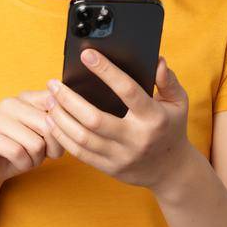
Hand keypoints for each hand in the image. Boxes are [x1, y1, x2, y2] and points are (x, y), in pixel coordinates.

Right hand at [0, 90, 63, 194]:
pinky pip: (18, 153)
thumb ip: (56, 123)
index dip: (63, 128)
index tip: (55, 140)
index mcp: (25, 97)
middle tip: (42, 154)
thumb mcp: (43, 135)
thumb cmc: (21, 150)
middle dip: (52, 148)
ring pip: (35, 143)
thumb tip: (70, 118)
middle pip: (48, 125)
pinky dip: (23, 164)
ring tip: (27, 158)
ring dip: (36, 159)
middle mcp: (9, 103)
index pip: (55, 103)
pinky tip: (16, 162)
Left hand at [46, 49, 192, 189]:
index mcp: (153, 118)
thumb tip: (158, 61)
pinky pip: (80, 153)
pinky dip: (62, 136)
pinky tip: (53, 122)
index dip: (106, 71)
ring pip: (82, 138)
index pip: (127, 90)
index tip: (87, 55)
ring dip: (60, 118)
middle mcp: (136, 138)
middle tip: (53, 84)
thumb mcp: (178, 102)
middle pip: (94, 119)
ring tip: (49, 101)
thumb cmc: (171, 128)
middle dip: (68, 100)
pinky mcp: (110, 168)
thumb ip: (168, 80)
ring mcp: (121, 156)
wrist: (172, 171)